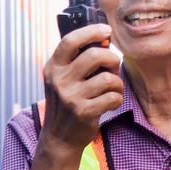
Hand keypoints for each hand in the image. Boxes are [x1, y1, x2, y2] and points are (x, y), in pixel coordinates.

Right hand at [40, 23, 123, 153]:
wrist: (59, 138)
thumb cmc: (67, 104)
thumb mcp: (62, 79)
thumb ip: (77, 61)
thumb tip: (104, 40)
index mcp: (53, 68)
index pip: (70, 41)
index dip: (91, 32)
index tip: (106, 31)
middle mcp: (59, 80)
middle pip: (95, 56)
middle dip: (112, 59)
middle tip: (113, 68)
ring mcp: (71, 97)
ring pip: (108, 78)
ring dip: (117, 83)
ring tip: (113, 89)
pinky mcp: (84, 112)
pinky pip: (113, 97)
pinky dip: (117, 99)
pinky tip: (110, 103)